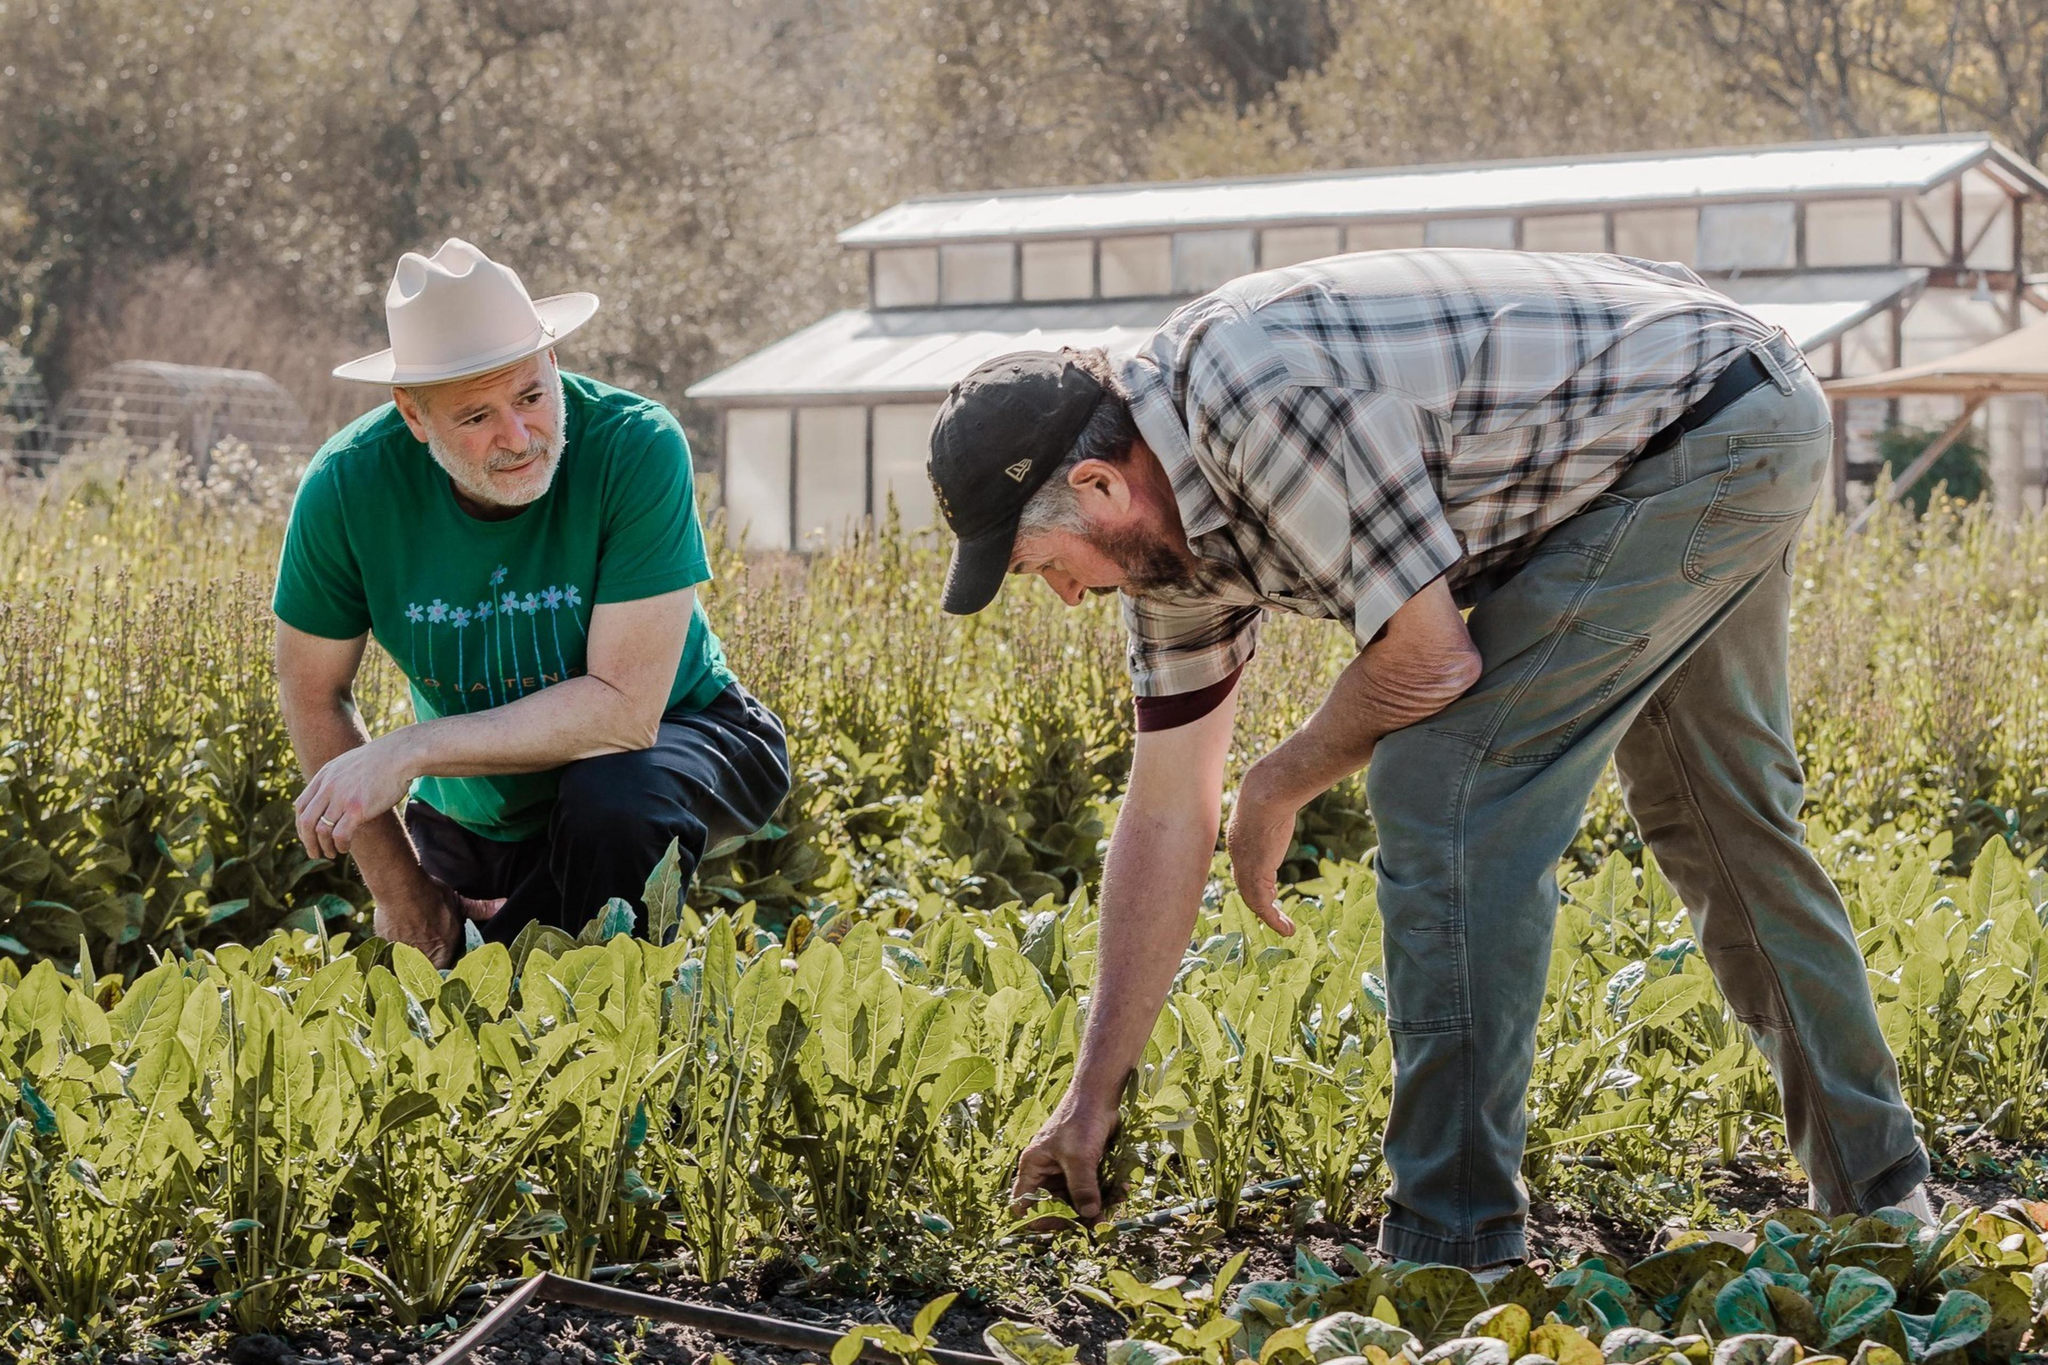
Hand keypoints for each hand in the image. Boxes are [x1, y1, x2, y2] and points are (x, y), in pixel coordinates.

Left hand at [295, 732, 419, 859]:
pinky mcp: (358, 808)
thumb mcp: (350, 765)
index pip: (301, 806)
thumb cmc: (382, 761)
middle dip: (307, 841)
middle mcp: (329, 787)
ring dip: (324, 846)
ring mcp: (342, 798)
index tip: (307, 836)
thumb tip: (332, 795)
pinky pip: (340, 834)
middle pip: (306, 820)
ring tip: (332, 853)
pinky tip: (346, 847)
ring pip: (321, 830)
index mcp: (324, 776)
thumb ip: (337, 779)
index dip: (300, 825)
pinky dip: (340, 844)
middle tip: (314, 853)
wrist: (400, 755)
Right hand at [374, 878, 504, 969]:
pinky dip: (395, 946)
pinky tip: (399, 934)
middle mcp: (424, 956)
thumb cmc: (430, 894)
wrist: (400, 887)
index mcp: (444, 950)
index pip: (449, 968)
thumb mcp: (458, 902)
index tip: (449, 959)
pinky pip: (392, 951)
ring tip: (413, 940)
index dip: (450, 966)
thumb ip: (481, 909)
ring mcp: (402, 953)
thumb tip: (503, 903)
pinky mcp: (385, 946)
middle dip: (429, 963)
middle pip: (428, 967)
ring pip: (409, 961)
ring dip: (412, 954)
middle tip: (429, 949)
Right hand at [1012, 1088, 1122, 1225]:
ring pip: (1077, 1201)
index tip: (1066, 1222)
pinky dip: (1106, 1193)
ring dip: (1097, 1206)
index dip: (1040, 1218)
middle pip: (1055, 1207)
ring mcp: (1066, 1172)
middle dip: (1077, 1216)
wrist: (1100, 1095)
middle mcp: (1047, 1173)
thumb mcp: (1079, 1157)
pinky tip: (1122, 1190)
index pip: (1024, 1204)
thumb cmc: (1081, 1120)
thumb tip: (1090, 1216)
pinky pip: (1092, 1190)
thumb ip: (1083, 1188)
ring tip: (1116, 1205)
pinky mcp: (1084, 1169)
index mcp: (1033, 1168)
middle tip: (1099, 1223)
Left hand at [1226, 764, 1298, 935]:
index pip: (1245, 864)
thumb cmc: (1275, 788)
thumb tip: (1294, 787)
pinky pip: (1262, 906)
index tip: (1270, 888)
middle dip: (1258, 899)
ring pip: (1253, 899)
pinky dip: (1273, 920)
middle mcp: (1237, 854)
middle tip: (1272, 912)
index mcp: (1239, 836)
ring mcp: (1244, 866)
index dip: (1255, 878)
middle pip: (1244, 883)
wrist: (1266, 793)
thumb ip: (1280, 803)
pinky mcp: (1255, 876)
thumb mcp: (1274, 798)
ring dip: (1268, 916)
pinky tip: (1287, 928)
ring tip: (1285, 928)